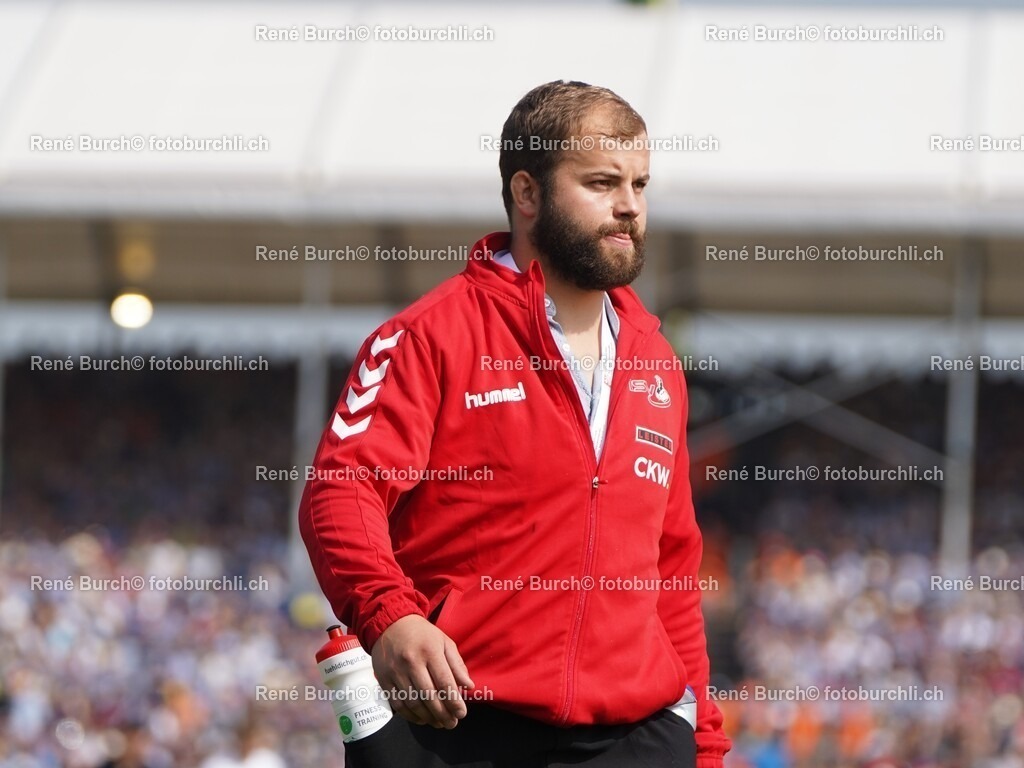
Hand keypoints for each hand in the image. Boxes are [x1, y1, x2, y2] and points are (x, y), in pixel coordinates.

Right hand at [371, 614, 474, 728]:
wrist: (390, 624)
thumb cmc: (422, 634)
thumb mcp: (444, 642)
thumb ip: (457, 664)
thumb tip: (469, 687)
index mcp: (430, 651)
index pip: (444, 682)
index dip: (454, 702)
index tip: (462, 713)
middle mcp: (411, 662)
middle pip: (429, 696)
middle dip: (443, 714)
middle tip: (452, 723)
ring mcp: (395, 672)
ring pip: (413, 703)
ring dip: (428, 718)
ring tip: (439, 723)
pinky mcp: (384, 679)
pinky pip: (398, 704)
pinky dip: (411, 716)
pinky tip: (422, 719)